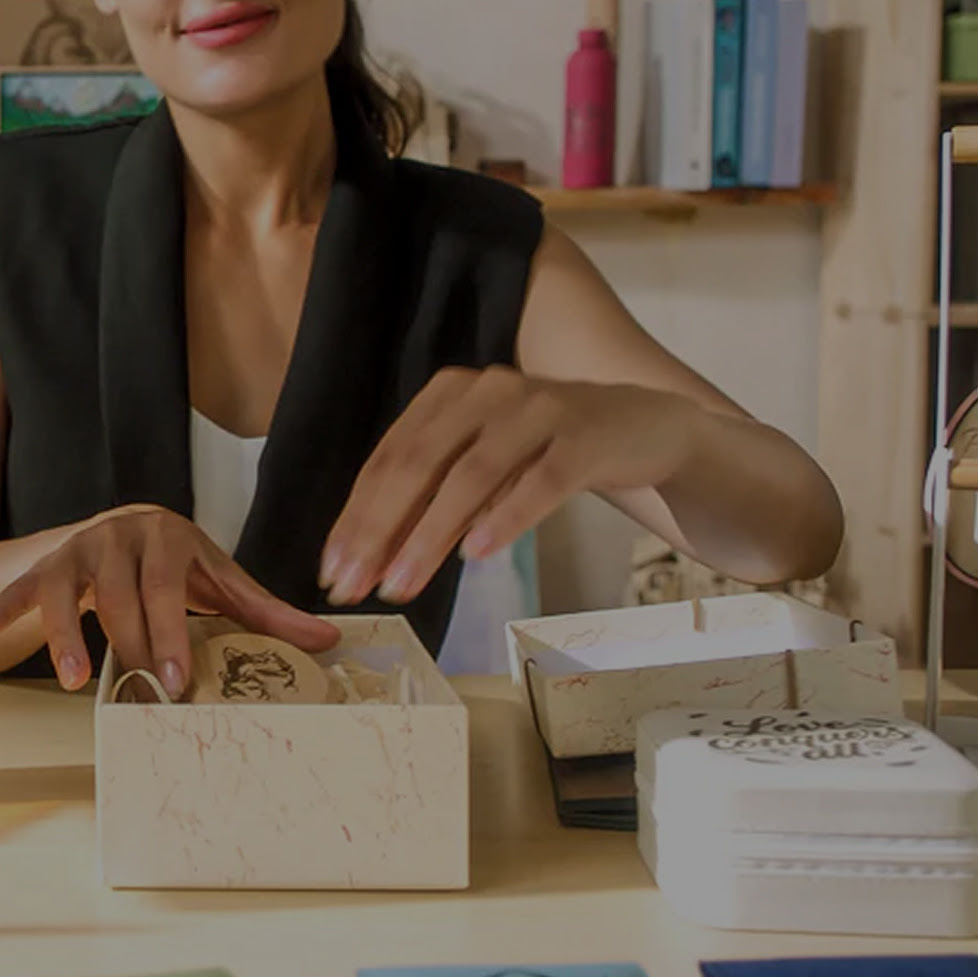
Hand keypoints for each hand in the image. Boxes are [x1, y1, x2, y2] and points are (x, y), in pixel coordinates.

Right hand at [0, 505, 343, 694]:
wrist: (119, 529)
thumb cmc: (175, 565)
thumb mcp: (218, 581)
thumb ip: (265, 612)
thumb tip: (330, 640)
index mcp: (167, 535)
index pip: (168, 586)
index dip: (171, 633)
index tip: (177, 679)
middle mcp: (118, 534)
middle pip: (119, 596)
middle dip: (131, 647)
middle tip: (142, 695)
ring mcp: (76, 548)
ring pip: (66, 591)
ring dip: (67, 637)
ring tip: (74, 682)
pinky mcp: (42, 565)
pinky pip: (19, 589)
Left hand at [320, 367, 700, 606]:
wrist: (645, 429)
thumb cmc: (546, 454)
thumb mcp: (482, 466)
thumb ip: (431, 497)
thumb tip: (368, 558)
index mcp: (450, 394)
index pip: (390, 458)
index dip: (357, 516)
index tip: (332, 572)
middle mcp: (488, 391)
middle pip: (420, 463)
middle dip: (379, 529)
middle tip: (354, 585)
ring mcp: (540, 409)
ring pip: (472, 475)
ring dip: (430, 534)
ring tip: (402, 584)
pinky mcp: (586, 437)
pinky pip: (541, 481)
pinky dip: (506, 516)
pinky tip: (477, 552)